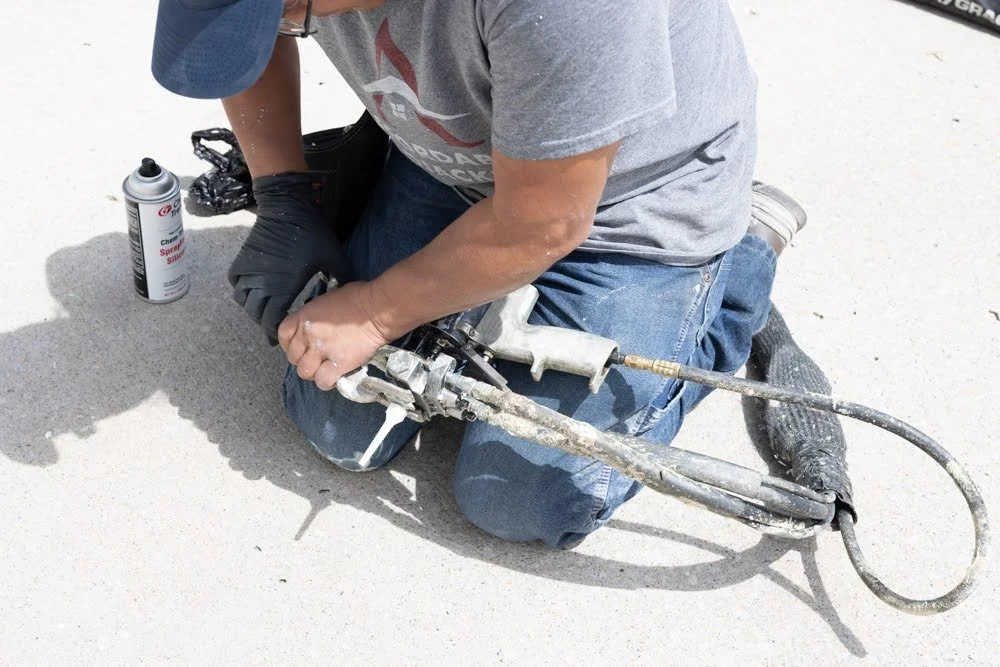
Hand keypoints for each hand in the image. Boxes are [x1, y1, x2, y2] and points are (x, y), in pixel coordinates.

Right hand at [227, 172, 353, 342]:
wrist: (288, 207)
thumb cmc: (312, 233)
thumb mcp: (334, 257)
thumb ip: (342, 276)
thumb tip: (352, 289)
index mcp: (284, 288)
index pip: (273, 320)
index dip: (275, 331)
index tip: (279, 337)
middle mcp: (262, 283)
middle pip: (255, 314)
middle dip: (263, 323)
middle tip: (271, 328)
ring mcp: (250, 271)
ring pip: (242, 300)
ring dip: (251, 308)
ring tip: (261, 310)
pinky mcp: (243, 259)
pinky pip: (234, 281)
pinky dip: (240, 289)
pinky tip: (251, 290)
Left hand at [277, 282, 390, 390]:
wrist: (378, 310)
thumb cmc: (358, 297)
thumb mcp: (328, 300)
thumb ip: (317, 316)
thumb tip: (319, 325)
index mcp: (304, 316)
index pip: (283, 334)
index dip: (289, 344)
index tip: (299, 346)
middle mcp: (308, 335)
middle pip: (293, 357)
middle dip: (303, 359)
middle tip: (317, 358)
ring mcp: (322, 351)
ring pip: (305, 372)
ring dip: (313, 372)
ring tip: (325, 369)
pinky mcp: (338, 364)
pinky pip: (323, 381)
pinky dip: (327, 381)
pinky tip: (335, 376)